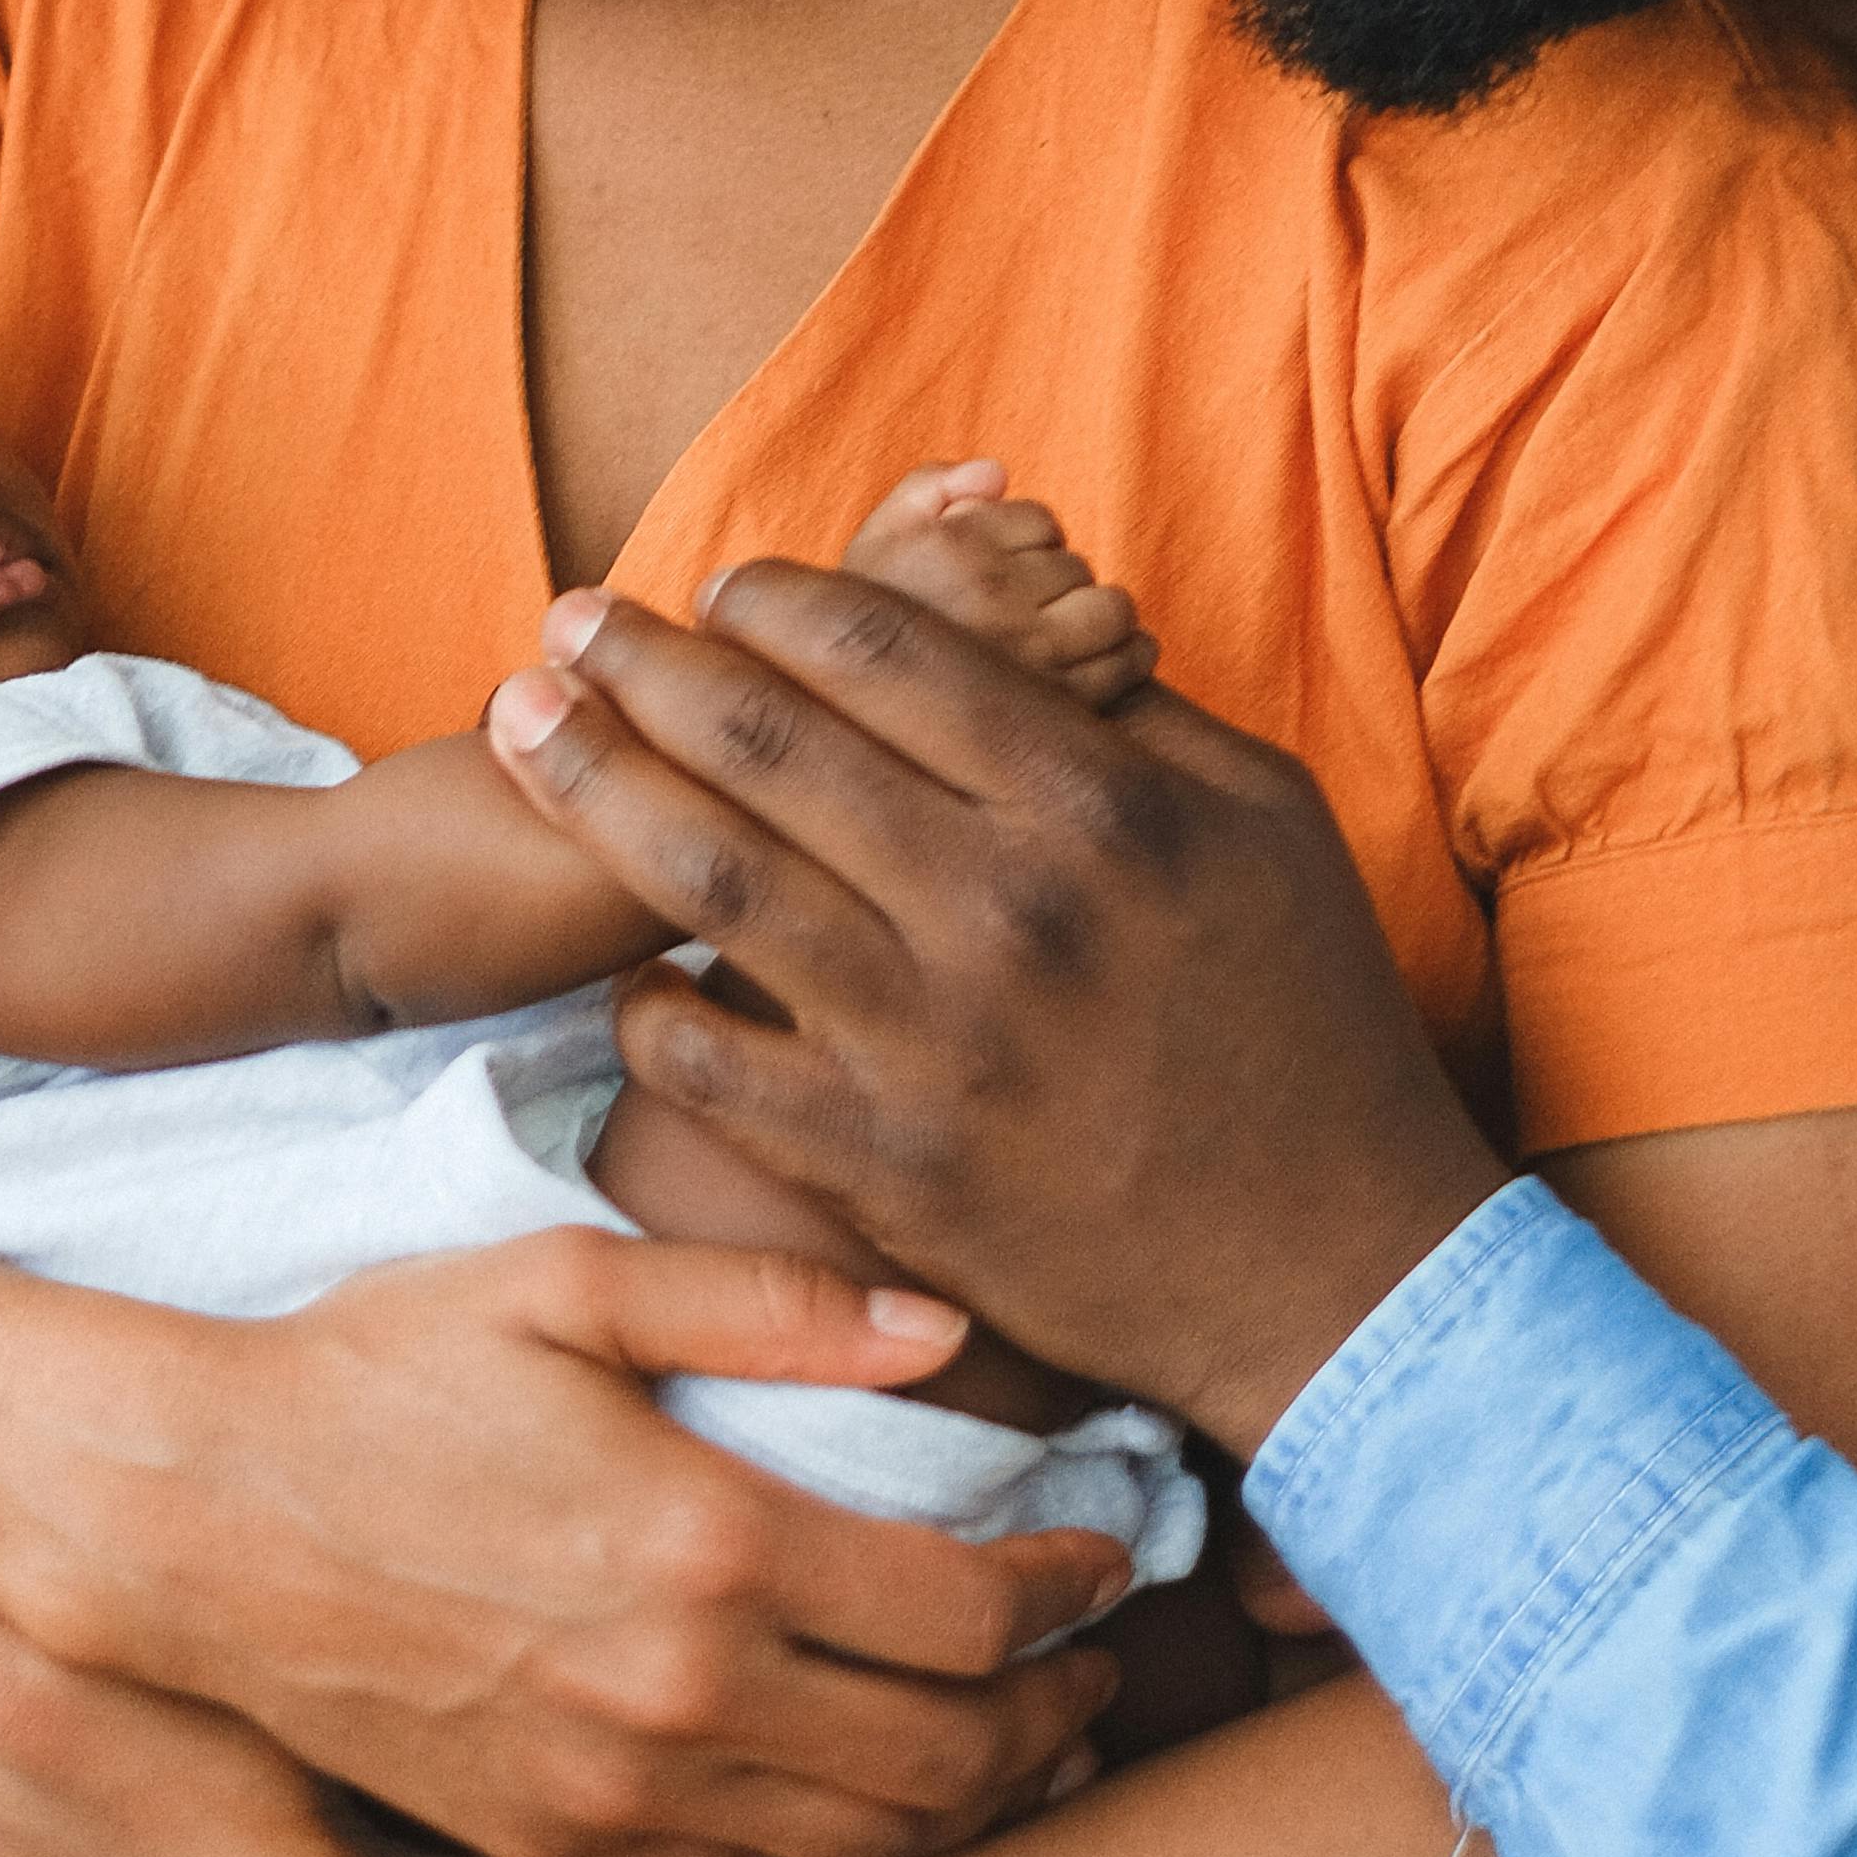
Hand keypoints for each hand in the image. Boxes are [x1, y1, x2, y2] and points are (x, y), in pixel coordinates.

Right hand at [0, 1227, 1124, 1856]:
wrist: (202, 1522)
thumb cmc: (385, 1367)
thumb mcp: (569, 1282)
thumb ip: (772, 1299)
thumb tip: (948, 1328)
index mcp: (706, 1540)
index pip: (968, 1613)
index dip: (1072, 1591)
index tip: (1106, 1545)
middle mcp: (680, 1691)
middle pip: (952, 1758)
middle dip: (1058, 1713)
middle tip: (1099, 1657)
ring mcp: (619, 1792)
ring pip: (870, 1846)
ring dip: (977, 1801)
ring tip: (1026, 1731)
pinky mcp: (562, 1848)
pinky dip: (849, 1850)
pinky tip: (877, 1783)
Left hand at [487, 571, 1505, 1452]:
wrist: (1335, 1271)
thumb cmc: (1310, 1025)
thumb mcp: (1265, 821)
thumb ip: (1137, 713)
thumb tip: (1032, 615)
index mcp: (1094, 799)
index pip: (888, 649)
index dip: (778, 599)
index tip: (719, 585)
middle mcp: (999, 903)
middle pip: (769, 737)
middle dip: (644, 661)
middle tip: (567, 620)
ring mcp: (930, 1038)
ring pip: (709, 876)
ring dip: (595, 785)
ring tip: (520, 726)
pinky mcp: (884, 1164)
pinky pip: (709, 1060)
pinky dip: (642, 1000)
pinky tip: (612, 961)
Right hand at [843, 461, 1156, 717]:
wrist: (862, 739)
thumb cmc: (874, 627)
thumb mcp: (878, 540)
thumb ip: (930, 486)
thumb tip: (998, 475)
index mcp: (947, 547)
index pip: (1041, 521)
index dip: (1028, 545)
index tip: (1001, 576)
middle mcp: (989, 595)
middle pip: (1076, 565)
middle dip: (1059, 584)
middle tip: (1025, 616)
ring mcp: (1028, 654)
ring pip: (1110, 607)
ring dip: (1099, 616)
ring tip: (1063, 637)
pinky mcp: (1061, 704)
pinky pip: (1128, 657)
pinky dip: (1131, 652)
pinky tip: (1105, 659)